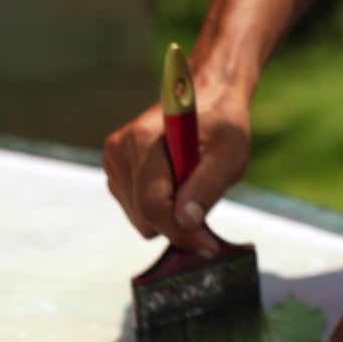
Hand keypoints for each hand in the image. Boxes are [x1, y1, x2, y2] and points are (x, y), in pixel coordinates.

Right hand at [102, 85, 251, 257]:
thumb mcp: (229, 155)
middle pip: (145, 218)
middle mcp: (119, 151)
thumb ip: (206, 187)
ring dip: (168, 212)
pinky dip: (159, 206)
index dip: (182, 233)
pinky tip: (174, 182)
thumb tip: (185, 222)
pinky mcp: (115, 171)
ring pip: (140, 218)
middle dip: (176, 220)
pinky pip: (136, 210)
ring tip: (189, 183)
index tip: (209, 246)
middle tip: (203, 200)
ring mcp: (113, 162)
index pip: (153, 206)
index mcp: (142, 141)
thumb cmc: (222, 123)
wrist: (206, 95)